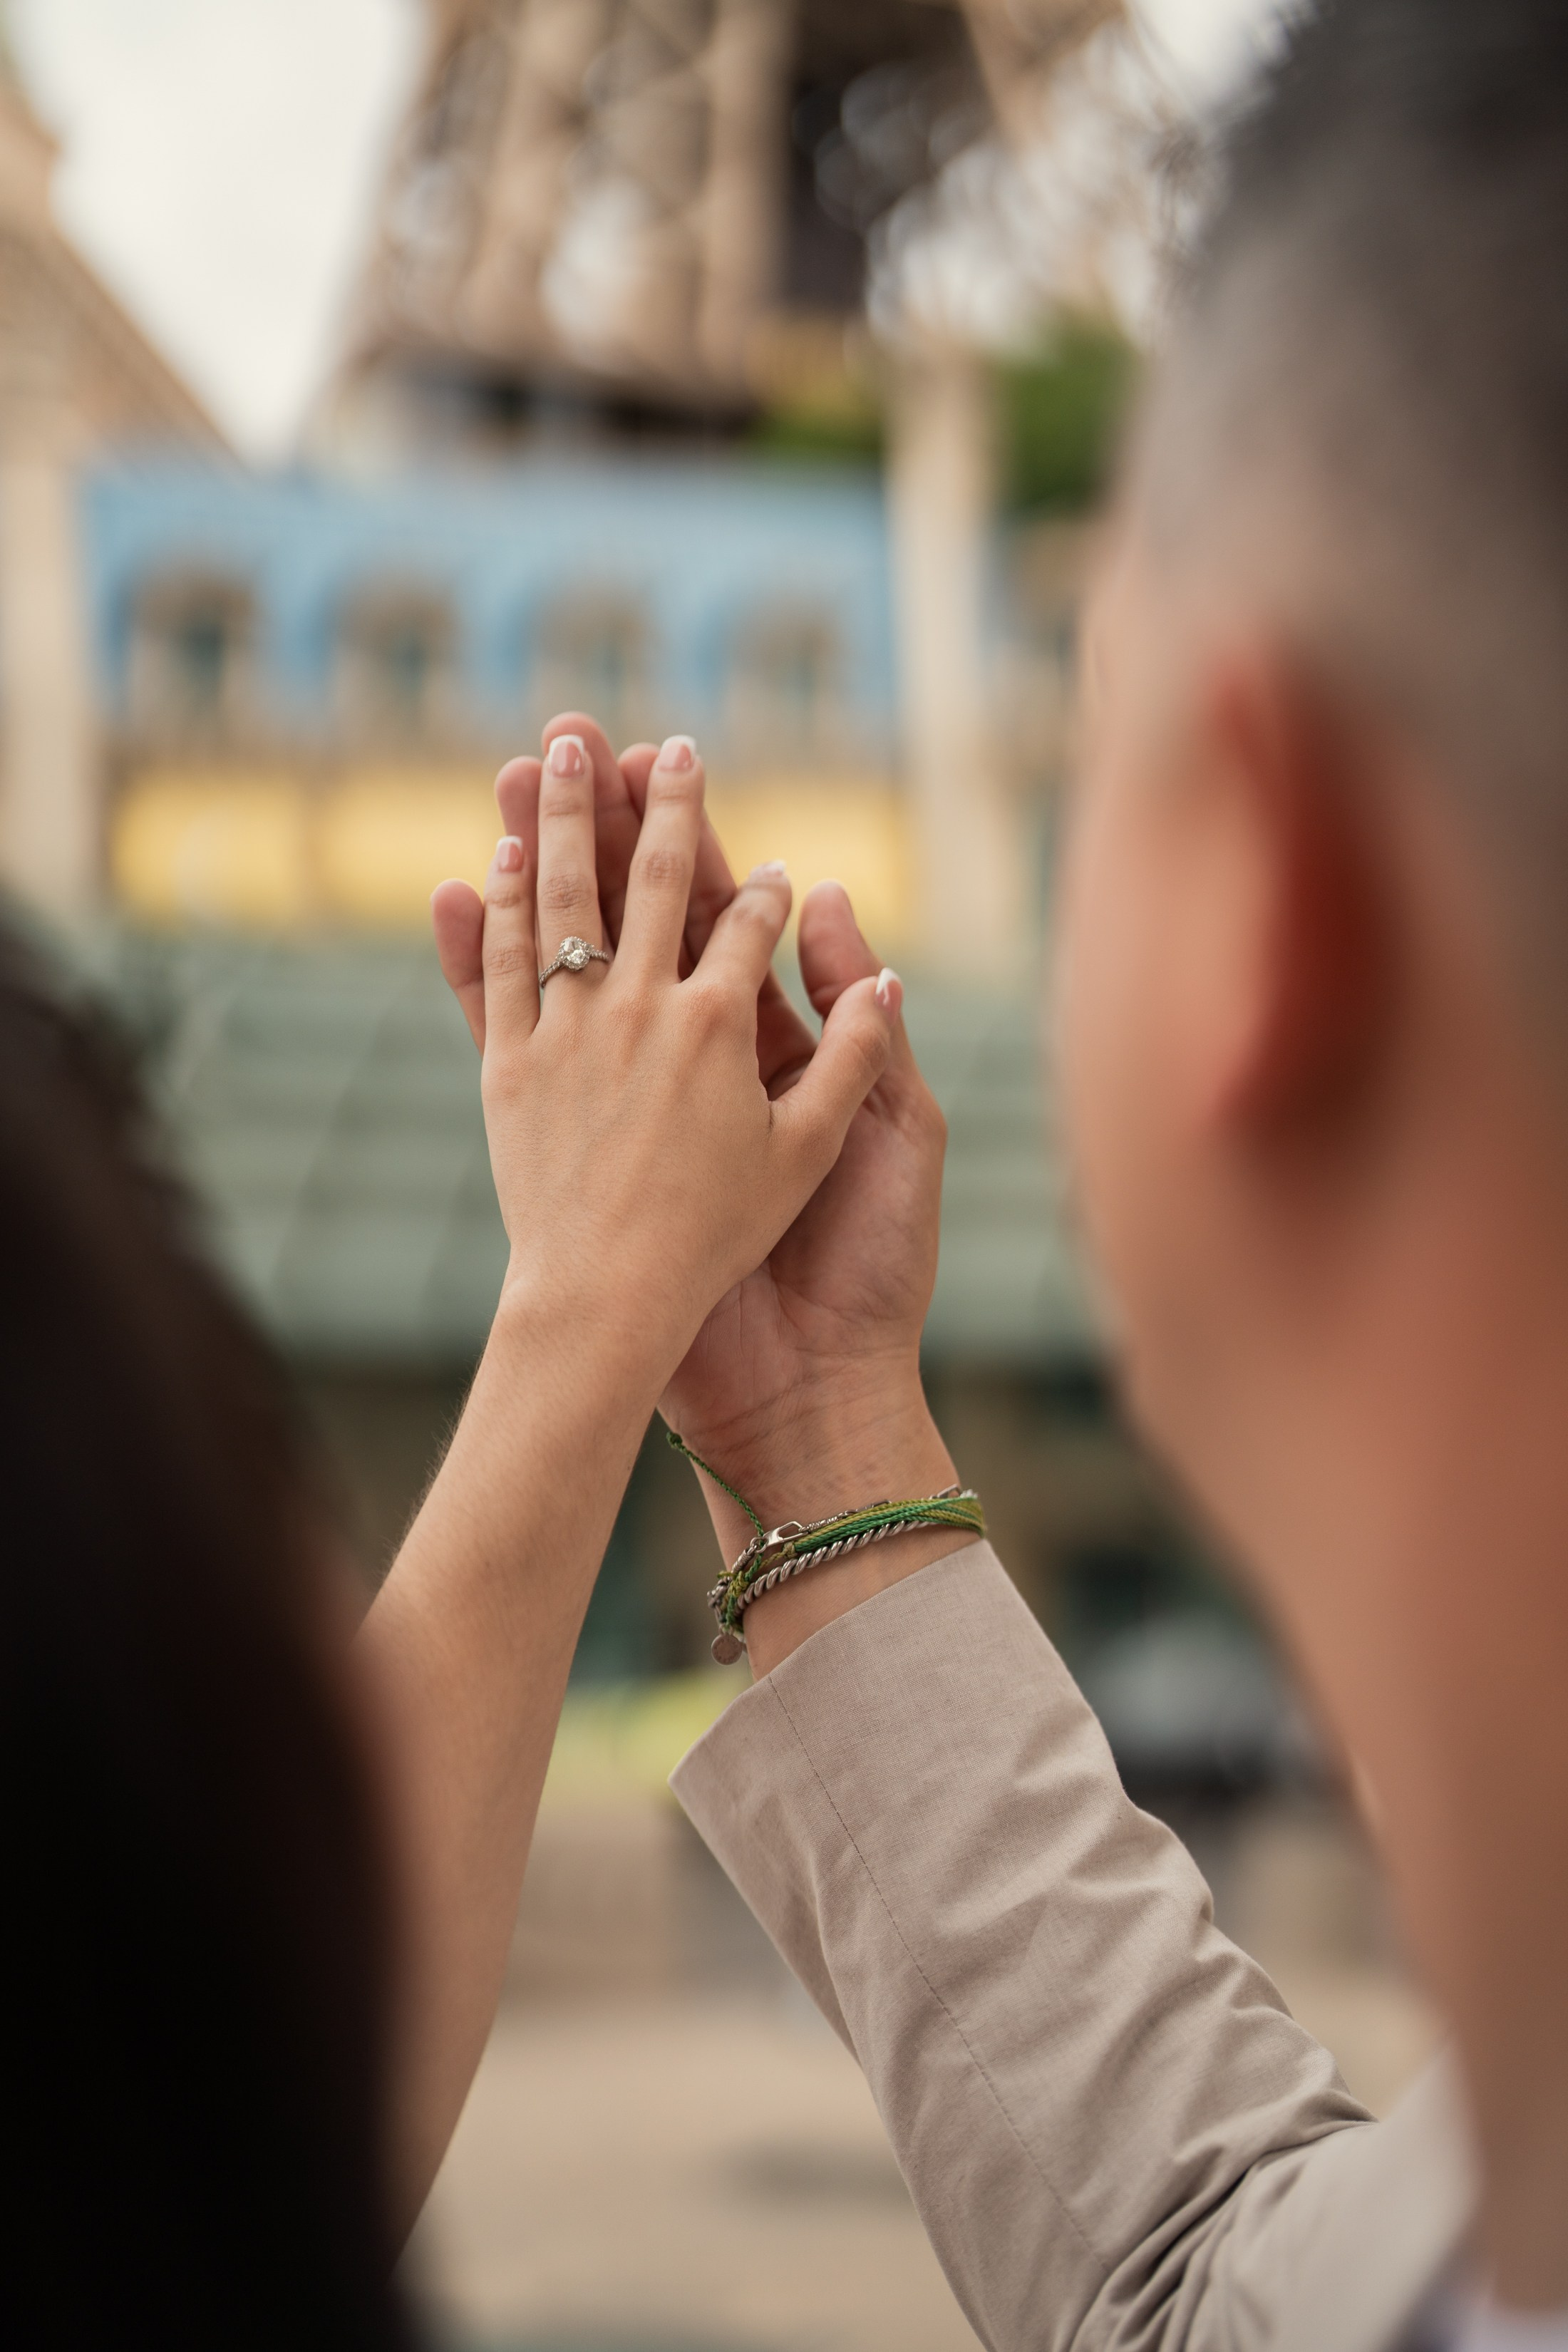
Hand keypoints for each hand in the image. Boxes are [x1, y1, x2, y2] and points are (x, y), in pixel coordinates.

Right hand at [436, 718, 973, 1666]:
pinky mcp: (571, 1134)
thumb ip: (862, 1020)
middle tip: (567, 734)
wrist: (801, 1384)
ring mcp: (622, 1090)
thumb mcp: (891, 1129)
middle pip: (636, 913)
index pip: (721, 912)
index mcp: (767, 1043)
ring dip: (535, 865)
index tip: (664, 757)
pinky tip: (455, 892)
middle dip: (602, 822)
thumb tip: (828, 897)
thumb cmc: (867, 1266)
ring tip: (502, 784)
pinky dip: (479, 963)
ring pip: (568, 951)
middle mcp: (689, 1055)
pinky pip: (512, 1029)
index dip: (691, 837)